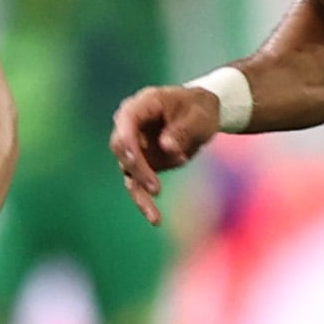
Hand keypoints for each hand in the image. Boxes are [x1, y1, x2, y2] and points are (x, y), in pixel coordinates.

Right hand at [111, 84, 222, 225]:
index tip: (136, 160)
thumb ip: (183, 130)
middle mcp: (131, 125)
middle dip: (137, 169)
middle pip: (121, 148)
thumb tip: (166, 147)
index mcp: (142, 105)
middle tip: (155, 188)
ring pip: (127, 170)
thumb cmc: (200, 110)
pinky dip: (144, 201)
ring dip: (139, 192)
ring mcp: (134, 146)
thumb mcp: (199, 116)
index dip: (127, 142)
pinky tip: (155, 219)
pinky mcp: (141, 164)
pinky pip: (137, 184)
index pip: (125, 122)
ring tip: (154, 215)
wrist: (202, 115)